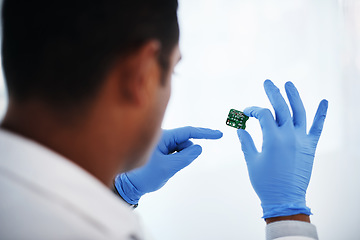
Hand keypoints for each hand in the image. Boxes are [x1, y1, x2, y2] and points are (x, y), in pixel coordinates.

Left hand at [115, 126, 222, 203]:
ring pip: (181, 149)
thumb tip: (198, 148)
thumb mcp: (168, 167)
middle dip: (185, 154)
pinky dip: (176, 160)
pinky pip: (176, 153)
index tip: (218, 134)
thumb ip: (186, 157)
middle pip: (185, 142)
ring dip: (180, 159)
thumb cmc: (145, 175)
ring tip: (165, 168)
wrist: (130, 185)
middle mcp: (163, 137)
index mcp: (163, 136)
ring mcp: (162, 144)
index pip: (188, 132)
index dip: (204, 133)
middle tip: (173, 166)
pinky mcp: (162, 151)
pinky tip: (165, 167)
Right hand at [237, 80, 327, 218]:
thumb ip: (246, 141)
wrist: (285, 199)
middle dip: (273, 93)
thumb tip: (240, 127)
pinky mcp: (310, 147)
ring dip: (294, 96)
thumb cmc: (265, 182)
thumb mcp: (251, 161)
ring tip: (288, 83)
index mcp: (273, 139)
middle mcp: (289, 136)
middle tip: (268, 82)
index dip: (252, 110)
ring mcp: (302, 140)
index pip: (262, 115)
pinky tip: (324, 100)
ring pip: (300, 112)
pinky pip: (318, 127)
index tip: (245, 113)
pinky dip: (322, 114)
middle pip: (281, 108)